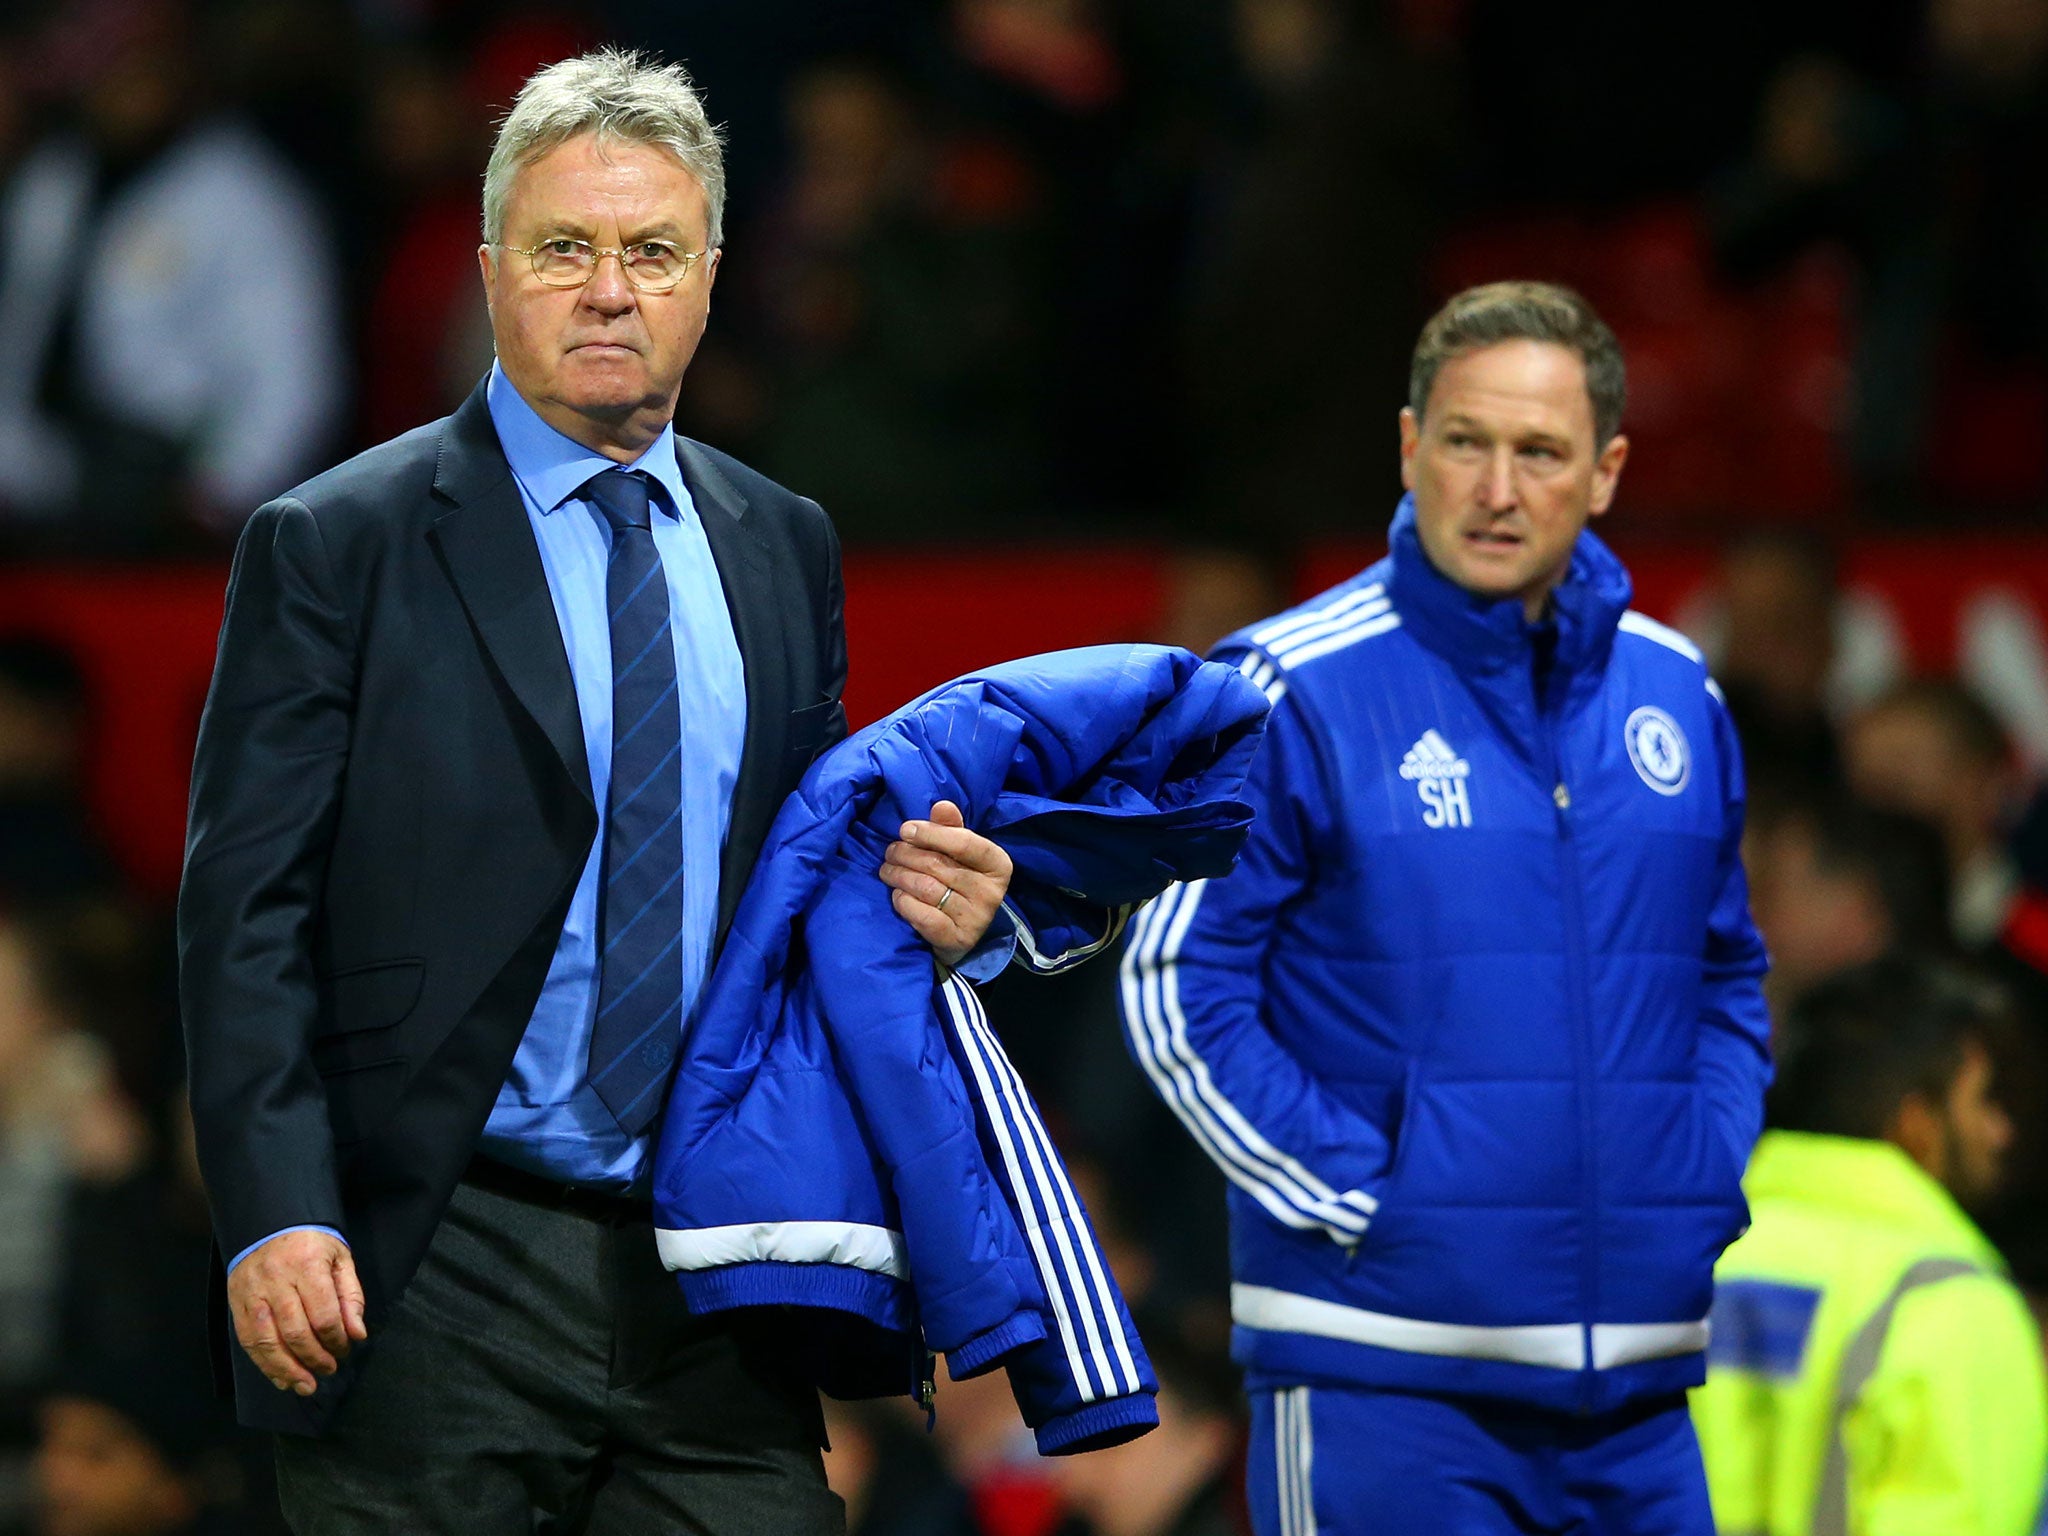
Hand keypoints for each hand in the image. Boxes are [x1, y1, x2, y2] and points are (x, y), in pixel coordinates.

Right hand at [227, 1229, 367, 1395]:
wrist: (270, 1223)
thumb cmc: (312, 1243)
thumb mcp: (340, 1259)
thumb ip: (351, 1297)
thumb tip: (357, 1334)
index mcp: (307, 1265)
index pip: (324, 1314)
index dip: (336, 1340)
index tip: (345, 1349)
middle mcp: (276, 1280)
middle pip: (295, 1332)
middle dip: (315, 1358)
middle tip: (329, 1370)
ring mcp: (252, 1293)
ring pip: (267, 1342)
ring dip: (287, 1370)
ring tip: (306, 1386)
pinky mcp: (237, 1303)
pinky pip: (248, 1341)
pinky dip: (265, 1365)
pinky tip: (281, 1378)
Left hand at [880, 800, 1013, 969]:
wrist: (962, 933)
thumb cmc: (959, 882)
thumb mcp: (960, 853)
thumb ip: (951, 828)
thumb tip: (941, 805)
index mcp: (998, 864)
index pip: (963, 843)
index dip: (930, 834)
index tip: (905, 829)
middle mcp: (991, 892)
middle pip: (937, 865)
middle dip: (905, 855)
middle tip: (890, 852)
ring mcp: (976, 918)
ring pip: (925, 888)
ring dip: (898, 876)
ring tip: (887, 871)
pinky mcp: (957, 939)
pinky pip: (921, 914)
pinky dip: (903, 902)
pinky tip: (897, 894)